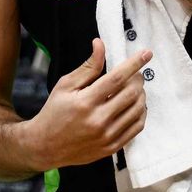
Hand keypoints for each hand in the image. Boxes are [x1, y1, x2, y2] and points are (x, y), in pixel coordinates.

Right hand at [25, 38, 151, 168]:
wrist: (45, 147)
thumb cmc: (54, 112)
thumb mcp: (66, 85)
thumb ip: (88, 66)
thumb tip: (100, 44)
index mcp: (86, 102)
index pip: (117, 78)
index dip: (134, 63)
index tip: (146, 53)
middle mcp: (98, 120)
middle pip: (131, 93)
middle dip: (138, 78)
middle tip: (136, 74)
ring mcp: (106, 136)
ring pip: (138, 110)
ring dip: (141, 94)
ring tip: (135, 88)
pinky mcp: (111, 147)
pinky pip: (137, 127)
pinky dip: (141, 113)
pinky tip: (134, 105)